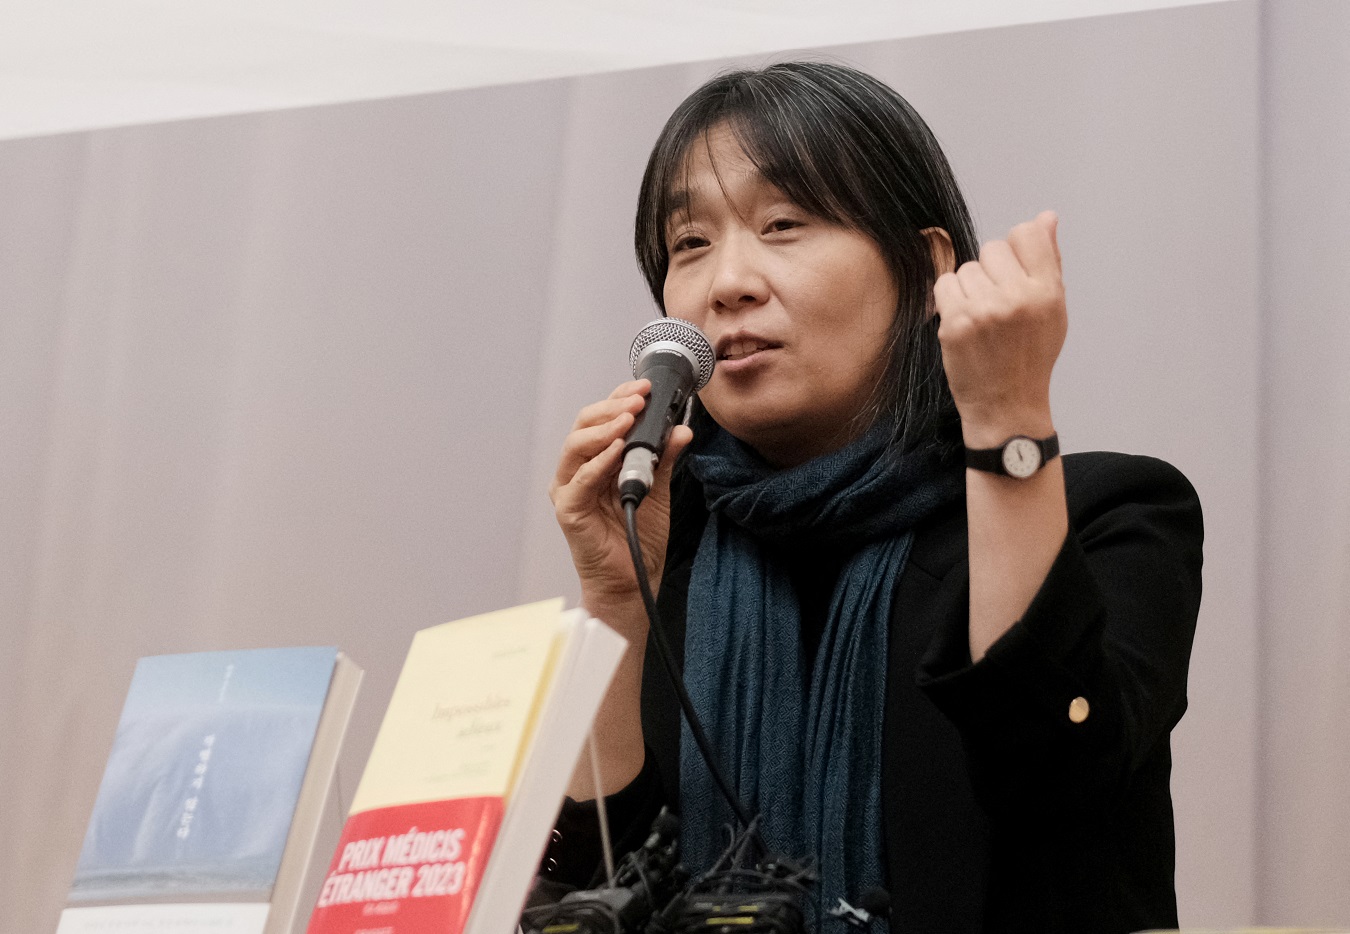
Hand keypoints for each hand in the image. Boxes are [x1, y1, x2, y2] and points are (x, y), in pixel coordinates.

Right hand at [549, 379, 693, 615]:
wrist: (633, 579)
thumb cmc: (639, 537)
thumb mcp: (659, 488)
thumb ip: (664, 458)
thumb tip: (680, 429)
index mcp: (597, 461)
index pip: (602, 419)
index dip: (620, 398)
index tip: (646, 388)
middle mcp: (578, 471)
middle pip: (585, 425)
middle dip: (613, 407)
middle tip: (639, 399)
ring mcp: (570, 489)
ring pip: (576, 445)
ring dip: (605, 428)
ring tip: (630, 418)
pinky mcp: (569, 510)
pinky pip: (580, 480)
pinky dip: (599, 461)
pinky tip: (618, 450)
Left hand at [934, 210, 1066, 447]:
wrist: (1007, 406)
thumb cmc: (1030, 357)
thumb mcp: (1054, 309)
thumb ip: (1048, 261)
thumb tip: (1046, 218)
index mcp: (1047, 291)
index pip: (1026, 234)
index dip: (1016, 250)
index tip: (1013, 273)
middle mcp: (1017, 298)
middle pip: (992, 249)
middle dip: (992, 272)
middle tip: (998, 305)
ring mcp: (984, 310)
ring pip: (966, 268)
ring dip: (970, 288)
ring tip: (982, 318)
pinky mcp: (955, 324)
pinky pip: (944, 285)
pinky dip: (950, 300)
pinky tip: (964, 322)